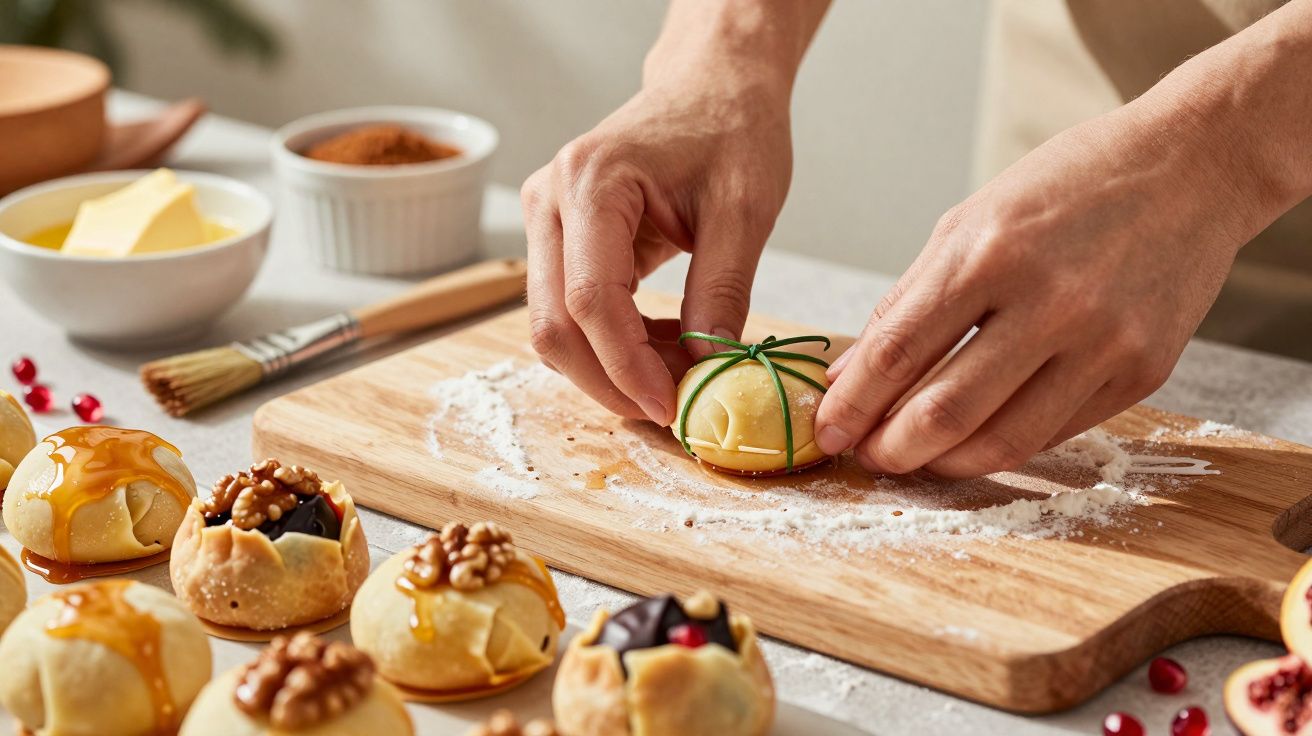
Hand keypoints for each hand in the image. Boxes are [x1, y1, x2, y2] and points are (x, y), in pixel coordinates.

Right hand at [521, 73, 792, 424]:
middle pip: (553, 324)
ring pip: (553, 326)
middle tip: (672, 409)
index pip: (590, 299)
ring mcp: (545, 219)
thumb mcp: (744, 210)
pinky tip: (663, 345)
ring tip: (677, 373)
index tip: (671, 407)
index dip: (627, 366)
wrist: (710, 85)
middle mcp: (549, 199)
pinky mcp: (557, 238)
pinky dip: (610, 344)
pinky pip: (568, 311)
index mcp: (591, 181)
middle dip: (609, 381)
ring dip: (608, 367)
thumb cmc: (731, 129)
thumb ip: (722, 292)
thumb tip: (706, 371)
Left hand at [814, 98, 1278, 477]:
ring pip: (1003, 441)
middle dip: (891, 449)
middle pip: (945, 412)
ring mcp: (1103, 343)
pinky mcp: (1143, 373)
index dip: (851, 405)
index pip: (897, 353)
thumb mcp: (970, 220)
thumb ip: (906, 302)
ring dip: (944, 464)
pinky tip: (976, 440)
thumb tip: (848, 376)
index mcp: (990, 253)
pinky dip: (1004, 445)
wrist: (1192, 168)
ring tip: (916, 458)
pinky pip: (1055, 433)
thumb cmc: (1068, 187)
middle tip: (869, 457)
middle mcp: (1050, 302)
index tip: (827, 431)